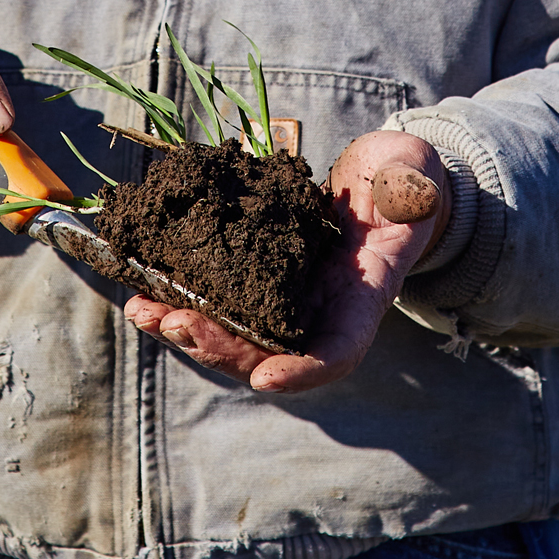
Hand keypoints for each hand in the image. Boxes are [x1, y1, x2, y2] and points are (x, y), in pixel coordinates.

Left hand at [124, 130, 449, 394]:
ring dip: (185, 327)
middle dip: (219, 345)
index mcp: (362, 297)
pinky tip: (142, 288)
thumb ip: (413, 190)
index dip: (303, 370)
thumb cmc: (404, 184)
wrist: (381, 182)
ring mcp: (286, 295)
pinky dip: (178, 297)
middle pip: (267, 350)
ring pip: (231, 332)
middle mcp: (319, 309)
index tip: (264, 377)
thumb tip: (407, 195)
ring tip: (143, 311)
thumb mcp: (416, 182)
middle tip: (176, 324)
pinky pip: (215, 297)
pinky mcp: (258, 272)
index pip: (337, 350)